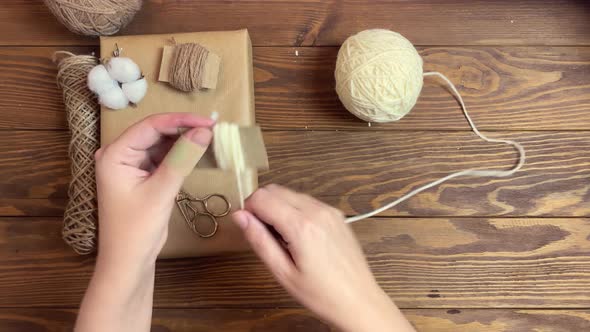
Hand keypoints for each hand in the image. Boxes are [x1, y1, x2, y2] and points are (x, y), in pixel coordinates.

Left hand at [76, 113, 212, 331]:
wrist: (128, 261)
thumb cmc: (137, 228)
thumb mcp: (161, 191)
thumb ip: (182, 159)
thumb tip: (204, 132)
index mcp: (115, 154)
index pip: (150, 126)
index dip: (180, 120)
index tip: (208, 121)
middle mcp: (120, 155)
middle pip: (155, 132)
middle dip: (184, 129)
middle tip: (214, 128)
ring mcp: (131, 166)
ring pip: (161, 144)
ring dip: (184, 141)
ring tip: (211, 137)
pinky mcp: (142, 176)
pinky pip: (163, 158)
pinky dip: (181, 155)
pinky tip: (199, 152)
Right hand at [233, 185, 414, 331]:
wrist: (358, 300)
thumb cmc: (323, 294)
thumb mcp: (283, 272)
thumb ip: (259, 240)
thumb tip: (240, 217)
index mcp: (302, 226)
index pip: (262, 197)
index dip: (248, 209)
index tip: (247, 225)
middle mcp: (317, 212)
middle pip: (274, 190)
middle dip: (261, 206)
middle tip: (262, 234)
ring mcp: (329, 211)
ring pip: (290, 193)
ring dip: (278, 207)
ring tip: (281, 239)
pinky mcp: (336, 215)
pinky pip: (306, 201)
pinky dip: (294, 210)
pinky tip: (297, 236)